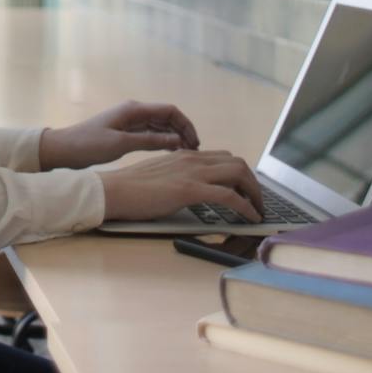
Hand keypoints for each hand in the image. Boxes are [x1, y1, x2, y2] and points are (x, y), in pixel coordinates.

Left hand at [39, 100, 200, 168]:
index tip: (195, 143)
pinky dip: (163, 141)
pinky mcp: (125, 132)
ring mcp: (130, 121)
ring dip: (175, 137)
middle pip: (167, 117)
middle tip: (194, 152)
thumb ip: (150, 141)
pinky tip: (171, 152)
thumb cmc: (89, 145)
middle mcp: (134, 112)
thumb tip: (178, 140)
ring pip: (160, 126)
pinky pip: (151, 133)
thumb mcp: (121, 144)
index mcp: (133, 109)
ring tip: (186, 154)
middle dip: (183, 132)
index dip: (186, 125)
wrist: (64, 149)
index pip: (169, 111)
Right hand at [97, 150, 264, 222]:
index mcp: (184, 155)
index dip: (240, 174)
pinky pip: (229, 195)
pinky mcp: (190, 189)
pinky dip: (246, 206)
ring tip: (258, 210)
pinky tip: (251, 217)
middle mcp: (192, 158)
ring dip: (254, 193)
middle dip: (253, 183)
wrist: (113, 190)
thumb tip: (191, 189)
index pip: (224, 158)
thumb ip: (178, 176)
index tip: (245, 191)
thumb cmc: (130, 188)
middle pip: (237, 163)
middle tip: (257, 202)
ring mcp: (192, 172)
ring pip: (238, 174)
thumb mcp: (160, 175)